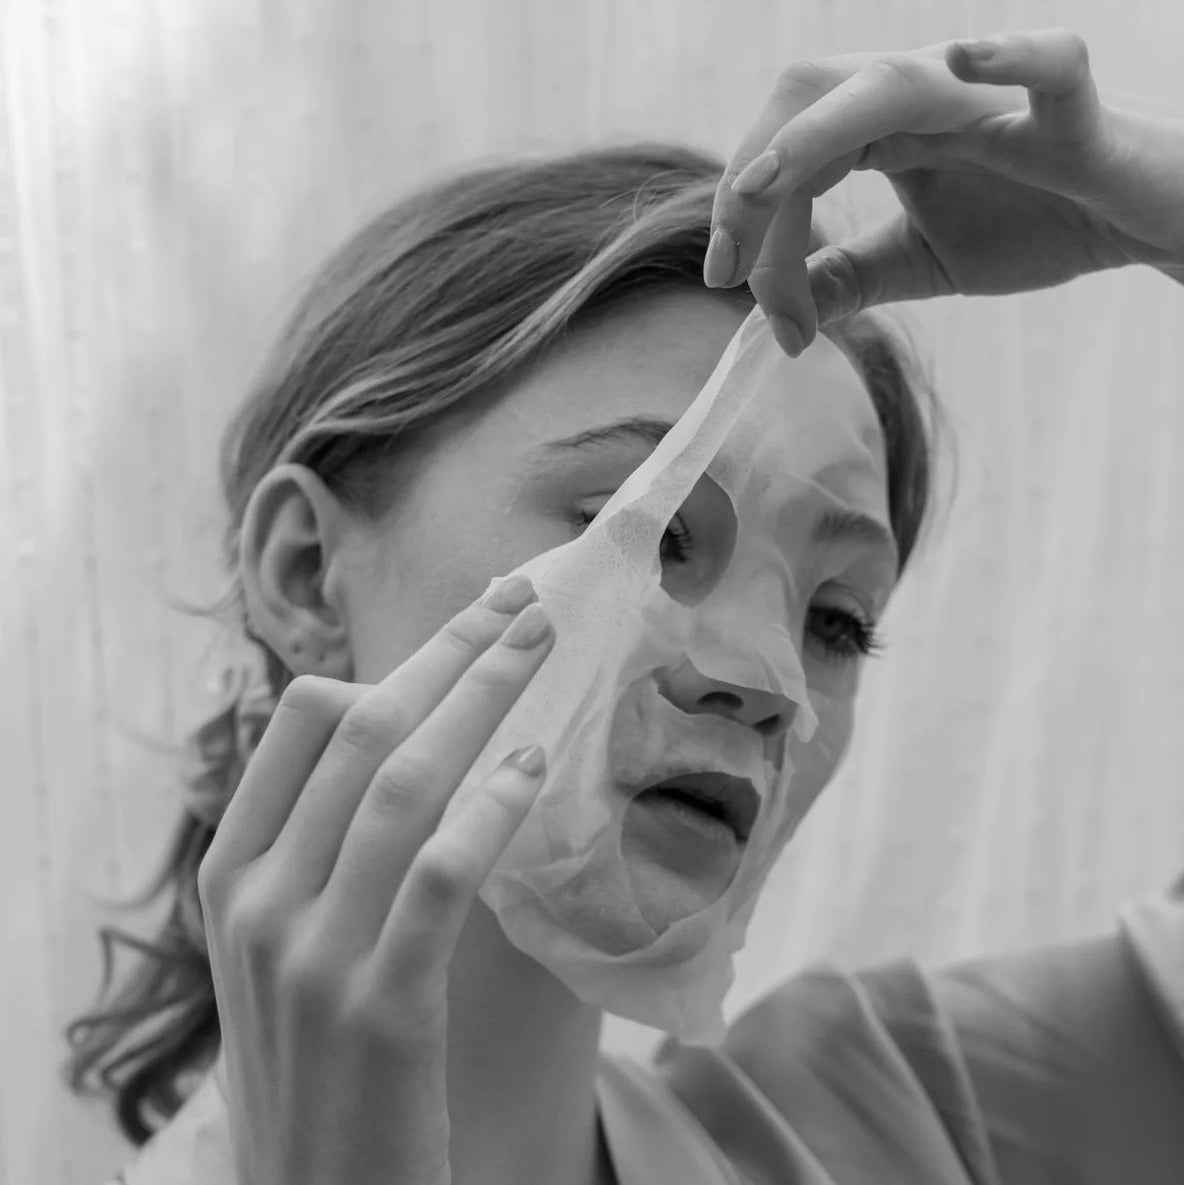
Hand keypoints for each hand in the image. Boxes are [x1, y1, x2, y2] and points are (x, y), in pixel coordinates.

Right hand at [197, 575, 554, 1184]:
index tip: (470, 622)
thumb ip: (317, 847)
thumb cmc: (316, 1057)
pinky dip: (489, 809)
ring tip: (543, 650)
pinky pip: (438, 875)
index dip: (396, 657)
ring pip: (402, 781)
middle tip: (524, 601)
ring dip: (481, 698)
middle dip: (450, 651)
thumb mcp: (284, 944)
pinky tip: (535, 766)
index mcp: (232, 871)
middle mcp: (259, 899)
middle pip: (362, 728)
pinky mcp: (380, 1006)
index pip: (304, 720)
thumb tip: (395, 735)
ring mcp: (312, 952)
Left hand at [707, 27, 1183, 355]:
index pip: (789, 154)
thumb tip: (778, 317)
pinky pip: (1047, 65)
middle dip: (752, 182)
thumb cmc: (1036, 223)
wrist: (1137, 224)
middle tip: (728, 268)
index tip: (724, 283)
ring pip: (891, 83)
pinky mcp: (1070, 114)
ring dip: (814, 136)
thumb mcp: (919, 261)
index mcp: (885, 129)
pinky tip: (959, 63)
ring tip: (762, 187)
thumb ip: (849, 277)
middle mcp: (926, 99)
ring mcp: (994, 97)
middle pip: (811, 102)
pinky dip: (1007, 57)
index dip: (741, 214)